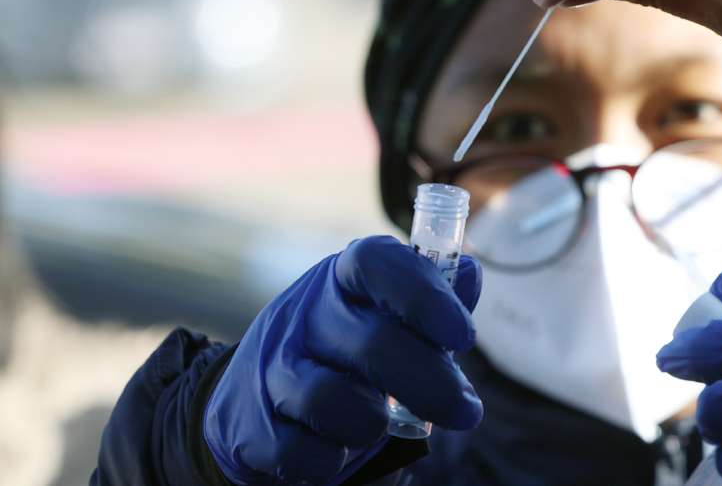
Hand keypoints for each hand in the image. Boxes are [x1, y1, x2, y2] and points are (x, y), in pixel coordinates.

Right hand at [204, 236, 482, 484]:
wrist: (260, 401)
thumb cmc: (345, 353)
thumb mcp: (384, 316)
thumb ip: (432, 301)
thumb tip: (471, 275)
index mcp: (343, 279)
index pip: (378, 263)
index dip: (425, 297)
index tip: (464, 337)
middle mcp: (303, 314)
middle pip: (374, 343)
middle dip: (432, 385)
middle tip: (466, 411)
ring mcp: (272, 368)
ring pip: (333, 399)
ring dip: (372, 424)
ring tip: (384, 425)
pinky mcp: (250, 424)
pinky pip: (300, 450)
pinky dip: (330, 460)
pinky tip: (341, 451)